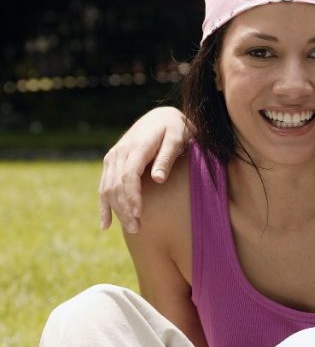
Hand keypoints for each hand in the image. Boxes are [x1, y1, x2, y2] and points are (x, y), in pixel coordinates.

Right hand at [99, 107, 188, 231]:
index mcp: (136, 147)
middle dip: (125, 208)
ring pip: (108, 188)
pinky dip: (104, 205)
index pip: (129, 176)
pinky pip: (104, 186)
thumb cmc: (175, 128)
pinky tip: (106, 224)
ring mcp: (113, 157)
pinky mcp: (112, 163)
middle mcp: (120, 152)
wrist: (161, 117)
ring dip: (117, 210)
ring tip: (132, 228)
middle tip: (138, 229)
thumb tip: (158, 179)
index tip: (139, 214)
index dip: (132, 197)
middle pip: (116, 185)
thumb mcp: (177, 138)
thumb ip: (167, 158)